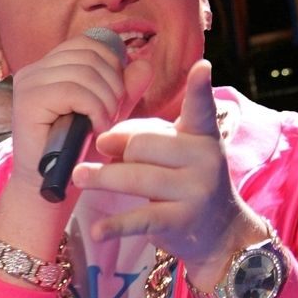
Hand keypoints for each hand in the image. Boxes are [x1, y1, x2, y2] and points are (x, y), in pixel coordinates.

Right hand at [8, 32, 152, 193]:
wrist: (54, 186)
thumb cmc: (79, 153)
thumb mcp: (109, 114)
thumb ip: (126, 90)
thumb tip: (144, 63)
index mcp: (49, 67)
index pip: (87, 44)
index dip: (112, 63)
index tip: (118, 95)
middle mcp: (34, 71)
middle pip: (88, 54)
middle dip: (113, 84)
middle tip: (114, 114)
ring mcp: (28, 84)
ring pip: (84, 72)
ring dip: (106, 99)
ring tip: (105, 123)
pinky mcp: (27, 102)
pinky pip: (74, 91)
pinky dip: (95, 109)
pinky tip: (97, 128)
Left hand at [72, 61, 265, 284]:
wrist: (219, 232)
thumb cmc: (185, 181)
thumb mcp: (174, 152)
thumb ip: (143, 136)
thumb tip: (103, 137)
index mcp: (202, 135)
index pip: (200, 108)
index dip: (199, 87)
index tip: (201, 66)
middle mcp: (204, 159)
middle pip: (144, 144)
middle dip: (117, 148)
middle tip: (100, 152)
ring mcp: (195, 191)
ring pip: (136, 177)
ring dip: (101, 177)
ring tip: (79, 176)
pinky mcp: (180, 221)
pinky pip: (140, 218)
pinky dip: (115, 225)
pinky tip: (98, 231)